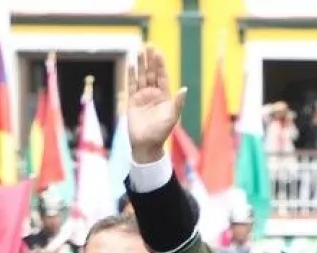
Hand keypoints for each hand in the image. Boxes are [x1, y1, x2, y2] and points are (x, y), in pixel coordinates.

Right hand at [127, 47, 186, 163]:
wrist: (147, 144)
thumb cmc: (161, 132)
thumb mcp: (172, 116)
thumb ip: (178, 102)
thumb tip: (184, 88)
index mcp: (165, 97)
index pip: (162, 77)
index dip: (160, 65)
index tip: (158, 53)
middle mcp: (154, 94)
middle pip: (151, 73)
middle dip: (150, 60)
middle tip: (149, 45)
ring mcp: (142, 97)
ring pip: (141, 76)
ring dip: (140, 64)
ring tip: (139, 50)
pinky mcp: (132, 101)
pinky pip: (131, 85)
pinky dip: (131, 74)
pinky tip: (131, 64)